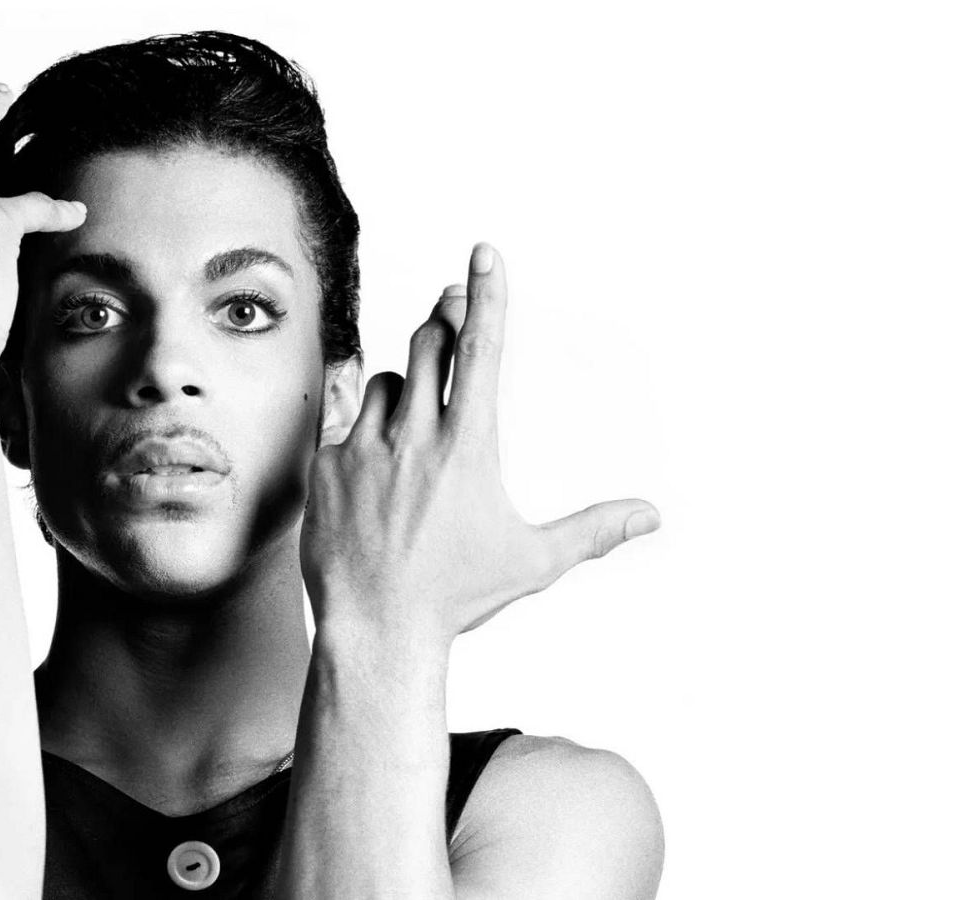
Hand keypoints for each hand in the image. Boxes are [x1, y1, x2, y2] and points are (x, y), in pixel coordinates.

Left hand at [300, 243, 658, 642]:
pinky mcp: (324, 466)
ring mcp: (362, 448)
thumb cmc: (457, 598)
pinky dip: (362, 433)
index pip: (480, 351)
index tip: (483, 251)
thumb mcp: (534, 562)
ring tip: (415, 432)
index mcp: (467, 447)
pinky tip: (374, 472)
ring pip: (383, 382)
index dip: (487, 296)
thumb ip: (594, 530)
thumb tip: (652, 516)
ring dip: (404, 388)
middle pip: (426, 343)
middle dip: (442, 324)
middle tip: (449, 318)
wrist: (376, 630)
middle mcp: (413, 436)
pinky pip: (341, 422)